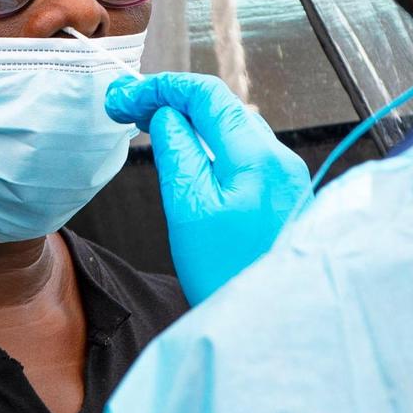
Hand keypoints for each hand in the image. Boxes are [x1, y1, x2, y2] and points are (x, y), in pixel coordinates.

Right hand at [105, 73, 310, 305]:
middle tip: (129, 105)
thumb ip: (178, 154)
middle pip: (223, 108)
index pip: (209, 96)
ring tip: (150, 122)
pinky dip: (211, 143)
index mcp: (259, 158)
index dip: (163, 87)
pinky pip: (243, 153)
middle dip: (174, 99)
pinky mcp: (283, 194)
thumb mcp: (189, 211)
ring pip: (233, 129)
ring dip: (192, 120)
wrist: (268, 325)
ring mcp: (286, 177)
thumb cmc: (227, 277)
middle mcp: (281, 159)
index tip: (127, 94)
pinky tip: (187, 150)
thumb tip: (167, 115)